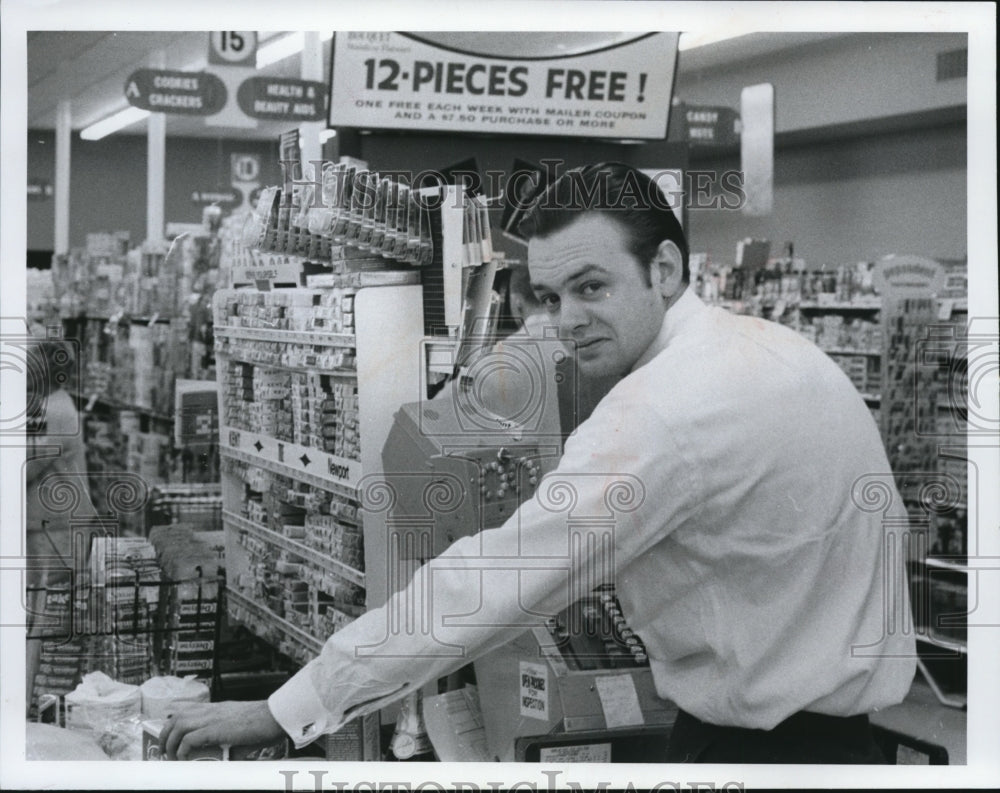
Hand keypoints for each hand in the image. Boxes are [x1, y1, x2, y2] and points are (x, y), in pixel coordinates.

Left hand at [159, 700, 284, 759]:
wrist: (277, 716)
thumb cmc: (266, 724)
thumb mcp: (243, 729)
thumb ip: (232, 741)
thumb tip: (229, 758)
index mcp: (219, 708)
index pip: (189, 707)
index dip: (173, 718)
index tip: (168, 731)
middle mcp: (213, 710)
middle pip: (177, 716)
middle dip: (165, 734)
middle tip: (164, 750)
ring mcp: (214, 718)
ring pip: (179, 725)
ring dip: (170, 742)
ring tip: (170, 756)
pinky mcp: (217, 729)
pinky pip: (190, 739)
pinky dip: (182, 749)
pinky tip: (184, 758)